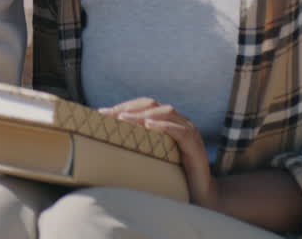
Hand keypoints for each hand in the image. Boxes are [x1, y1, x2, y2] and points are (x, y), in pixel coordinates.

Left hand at [99, 97, 217, 209]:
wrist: (201, 196)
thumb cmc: (172, 177)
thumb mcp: (150, 157)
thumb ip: (135, 145)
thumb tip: (104, 140)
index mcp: (167, 122)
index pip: (143, 105)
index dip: (123, 106)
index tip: (101, 113)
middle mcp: (179, 122)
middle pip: (152, 104)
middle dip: (128, 107)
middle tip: (107, 115)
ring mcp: (189, 132)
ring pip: (166, 112)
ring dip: (142, 114)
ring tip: (122, 118)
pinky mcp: (195, 146)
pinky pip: (180, 131)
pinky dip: (163, 126)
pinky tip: (147, 126)